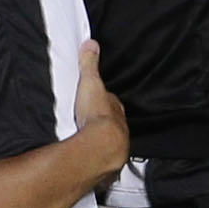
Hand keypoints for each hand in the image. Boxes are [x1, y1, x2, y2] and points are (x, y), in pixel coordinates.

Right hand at [69, 41, 127, 177]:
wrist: (100, 145)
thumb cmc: (97, 116)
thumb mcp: (91, 83)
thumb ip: (90, 64)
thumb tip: (91, 45)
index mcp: (115, 109)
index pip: (111, 102)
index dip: (104, 100)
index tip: (95, 99)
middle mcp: (119, 128)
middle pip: (112, 122)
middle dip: (103, 121)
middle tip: (91, 121)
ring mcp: (114, 146)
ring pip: (109, 141)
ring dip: (100, 141)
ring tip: (89, 141)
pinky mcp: (106, 162)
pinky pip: (102, 159)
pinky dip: (97, 158)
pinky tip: (89, 160)